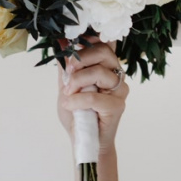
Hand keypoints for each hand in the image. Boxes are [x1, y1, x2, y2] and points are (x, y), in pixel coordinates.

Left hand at [57, 38, 128, 153]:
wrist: (83, 141)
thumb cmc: (77, 113)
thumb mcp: (66, 86)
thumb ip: (65, 66)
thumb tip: (60, 42)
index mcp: (106, 66)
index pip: (104, 42)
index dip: (89, 39)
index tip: (71, 46)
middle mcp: (116, 74)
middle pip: (103, 51)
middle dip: (80, 59)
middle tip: (68, 72)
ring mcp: (119, 90)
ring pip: (99, 72)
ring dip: (77, 81)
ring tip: (67, 94)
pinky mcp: (117, 106)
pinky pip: (95, 97)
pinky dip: (78, 100)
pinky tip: (69, 105)